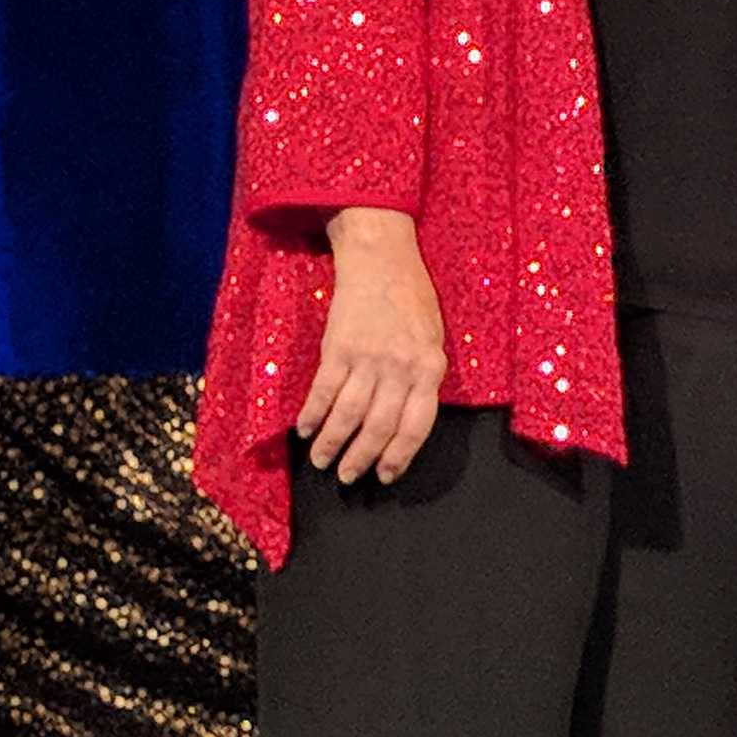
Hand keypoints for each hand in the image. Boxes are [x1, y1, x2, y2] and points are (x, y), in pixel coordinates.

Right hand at [299, 208, 446, 482]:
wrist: (381, 259)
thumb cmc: (412, 299)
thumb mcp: (433, 338)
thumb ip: (423, 377)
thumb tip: (406, 418)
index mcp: (431, 367)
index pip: (417, 425)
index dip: (399, 455)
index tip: (385, 474)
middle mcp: (401, 367)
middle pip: (380, 426)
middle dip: (361, 457)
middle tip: (347, 477)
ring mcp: (369, 358)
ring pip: (349, 414)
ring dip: (332, 442)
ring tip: (321, 461)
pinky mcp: (338, 347)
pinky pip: (323, 390)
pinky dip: (312, 414)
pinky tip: (304, 430)